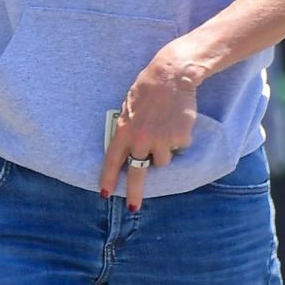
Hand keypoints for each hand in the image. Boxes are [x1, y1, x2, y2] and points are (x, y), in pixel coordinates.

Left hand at [99, 46, 199, 211]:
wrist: (172, 76)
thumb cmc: (148, 88)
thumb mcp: (128, 108)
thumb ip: (128, 129)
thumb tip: (130, 149)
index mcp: (124, 131)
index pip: (112, 161)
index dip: (107, 179)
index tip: (104, 193)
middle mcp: (141, 140)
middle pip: (137, 174)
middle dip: (134, 193)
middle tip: (133, 207)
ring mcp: (161, 141)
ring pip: (162, 160)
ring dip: (164, 151)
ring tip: (165, 128)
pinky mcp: (179, 139)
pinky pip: (179, 147)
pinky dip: (179, 139)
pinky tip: (177, 121)